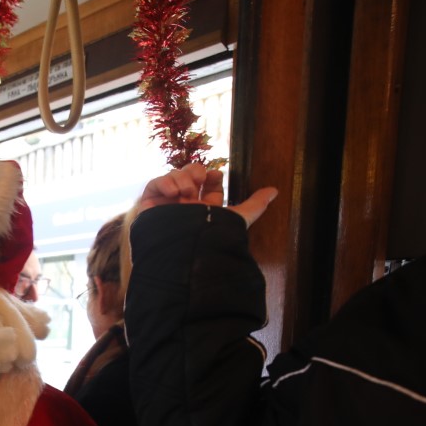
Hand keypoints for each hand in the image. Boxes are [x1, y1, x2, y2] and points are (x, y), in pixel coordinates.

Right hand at [136, 163, 278, 228]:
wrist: (182, 253)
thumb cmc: (210, 238)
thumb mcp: (238, 218)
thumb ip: (256, 205)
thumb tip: (275, 190)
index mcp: (204, 208)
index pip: (208, 185)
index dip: (212, 177)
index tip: (216, 176)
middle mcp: (185, 205)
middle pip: (189, 176)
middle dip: (195, 172)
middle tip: (200, 179)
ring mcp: (167, 204)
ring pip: (173, 177)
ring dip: (182, 178)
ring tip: (187, 190)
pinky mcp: (150, 206)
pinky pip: (154, 185)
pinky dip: (164, 183)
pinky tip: (174, 192)